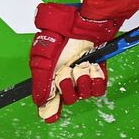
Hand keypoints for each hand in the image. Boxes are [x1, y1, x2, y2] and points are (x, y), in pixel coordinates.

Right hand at [29, 4, 120, 122]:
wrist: (86, 23)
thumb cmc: (63, 35)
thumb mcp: (44, 57)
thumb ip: (41, 80)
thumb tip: (39, 102)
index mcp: (51, 75)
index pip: (50, 99)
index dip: (51, 109)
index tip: (52, 115)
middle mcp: (67, 77)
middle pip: (68, 99)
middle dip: (68, 89)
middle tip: (68, 74)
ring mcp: (83, 76)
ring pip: (83, 95)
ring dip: (83, 83)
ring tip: (83, 69)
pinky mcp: (98, 73)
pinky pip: (99, 90)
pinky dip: (97, 82)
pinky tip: (94, 71)